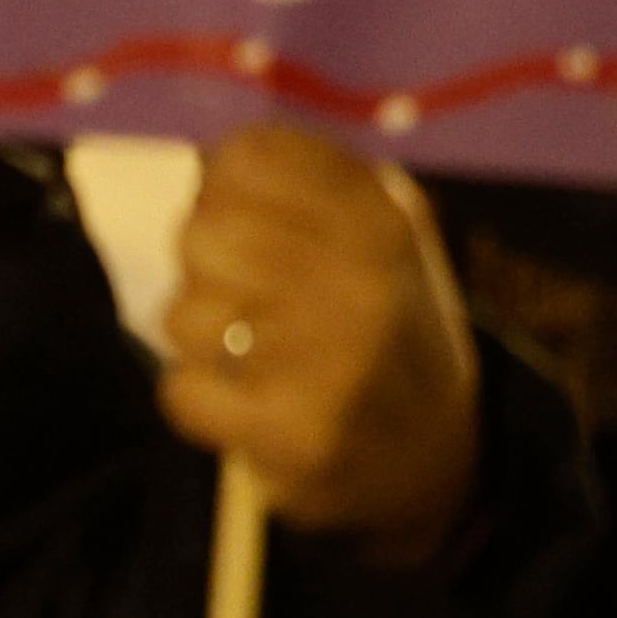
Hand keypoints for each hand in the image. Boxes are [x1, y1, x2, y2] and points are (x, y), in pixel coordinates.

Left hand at [153, 128, 482, 565]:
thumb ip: (301, 184)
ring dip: (204, 341)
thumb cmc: (383, 330)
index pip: (244, 159)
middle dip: (206, 271)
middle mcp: (362, 279)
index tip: (249, 227)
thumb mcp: (374, 236)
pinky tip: (246, 405)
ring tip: (253, 357)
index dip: (222, 192)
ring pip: (184, 316)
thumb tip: (213, 162)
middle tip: (245, 301)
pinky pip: (183, 391)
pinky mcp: (296, 433)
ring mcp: (331, 359)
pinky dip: (201, 402)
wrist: (434, 459)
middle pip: (198, 234)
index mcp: (380, 218)